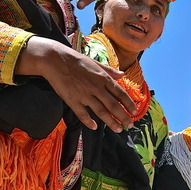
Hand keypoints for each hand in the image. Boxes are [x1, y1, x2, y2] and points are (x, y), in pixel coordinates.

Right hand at [16, 37, 135, 131]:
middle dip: (124, 117)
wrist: (55, 60)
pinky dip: (89, 122)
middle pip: (114, 106)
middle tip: (129, 125)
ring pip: (101, 112)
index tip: (135, 112)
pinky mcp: (72, 100)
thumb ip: (110, 71)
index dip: (129, 104)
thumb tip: (122, 74)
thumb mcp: (96, 63)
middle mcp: (96, 88)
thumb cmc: (76, 60)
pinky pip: (82, 114)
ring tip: (118, 129)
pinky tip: (95, 127)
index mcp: (104, 78)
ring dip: (111, 122)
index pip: (121, 94)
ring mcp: (84, 95)